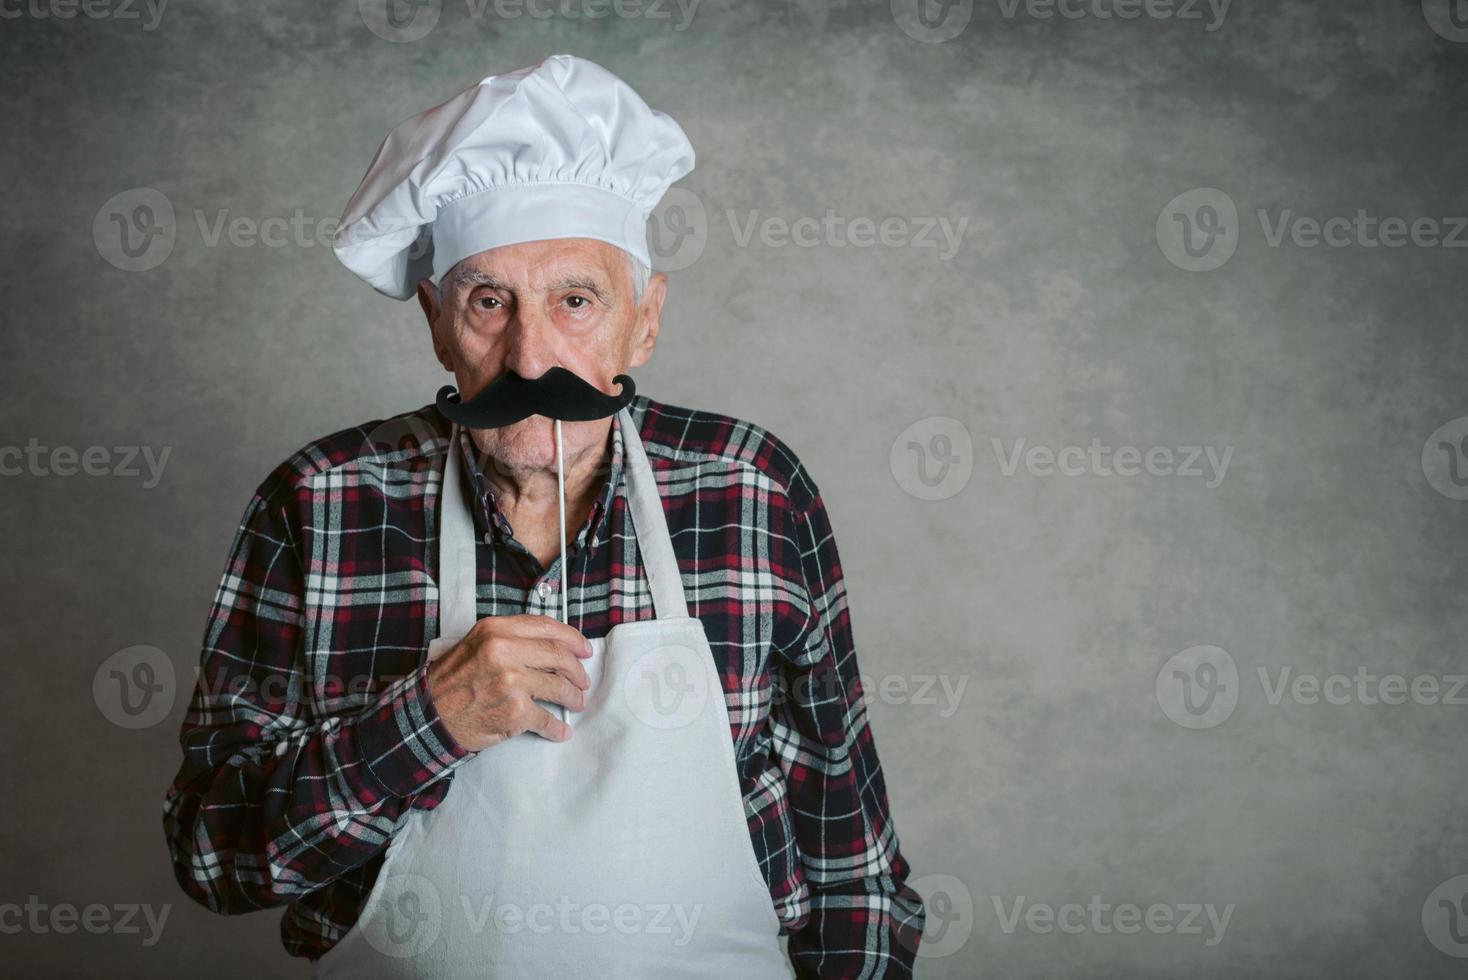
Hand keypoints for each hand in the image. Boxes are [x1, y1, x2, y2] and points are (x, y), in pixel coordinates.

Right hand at [425, 614, 592, 750]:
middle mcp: (504, 651)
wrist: (428, 716)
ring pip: (559, 687)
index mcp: (496, 630)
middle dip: (577, 671)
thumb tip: (551, 646)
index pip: (547, 627)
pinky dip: (557, 728)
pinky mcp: (515, 712)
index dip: (572, 638)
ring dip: (574, 697)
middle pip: (558, 656)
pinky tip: (562, 730)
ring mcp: (511, 682)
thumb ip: (510, 638)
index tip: (584, 649)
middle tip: (583, 680)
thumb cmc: (451, 681)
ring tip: (577, 702)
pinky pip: (547, 720)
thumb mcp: (476, 644)